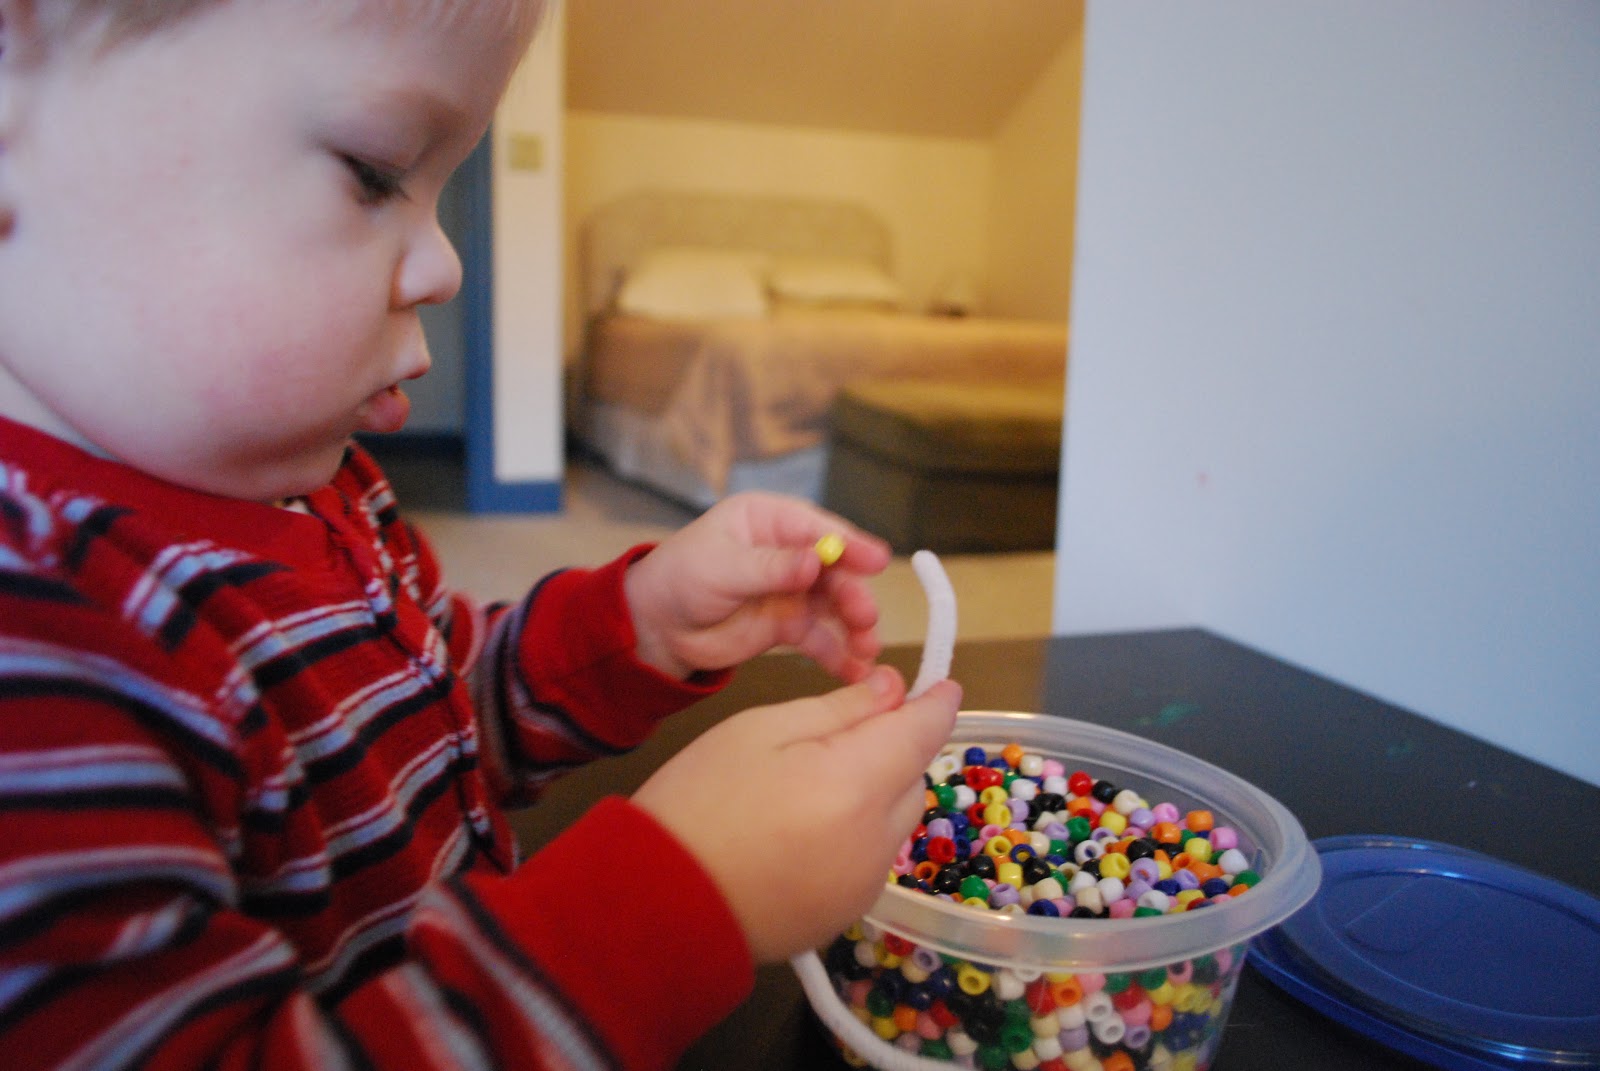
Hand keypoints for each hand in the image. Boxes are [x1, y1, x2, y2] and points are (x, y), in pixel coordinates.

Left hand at [624, 493, 891, 682]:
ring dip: (853, 626)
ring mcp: (792, 590)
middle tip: (865, 618)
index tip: (876, 560)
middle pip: (835, 570)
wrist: (657, 627)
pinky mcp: (789, 624)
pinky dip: (838, 654)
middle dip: (853, 594)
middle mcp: (788, 552)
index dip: (850, 544)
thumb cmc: (680, 578)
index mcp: (769, 520)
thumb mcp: (721, 567)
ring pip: (834, 606)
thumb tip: (816, 561)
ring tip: (867, 649)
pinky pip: (820, 638)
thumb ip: (770, 567)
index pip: (818, 528)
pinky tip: (854, 671)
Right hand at [632, 666, 961, 962]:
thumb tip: (894, 689)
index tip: (940, 686)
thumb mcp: (761, 729)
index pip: (923, 734)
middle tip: (839, 734)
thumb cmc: (701, 800)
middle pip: (911, 778)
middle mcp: (877, 840)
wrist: (658, 905)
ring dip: (875, 795)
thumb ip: (839, 708)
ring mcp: (864, 884)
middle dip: (892, 750)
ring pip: (893, 820)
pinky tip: (803, 832)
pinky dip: (855, 835)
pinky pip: (870, 858)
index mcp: (857, 785)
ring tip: (811, 787)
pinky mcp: (845, 913)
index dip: (935, 704)